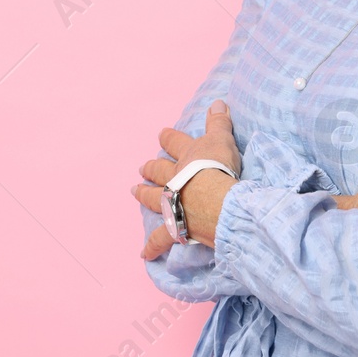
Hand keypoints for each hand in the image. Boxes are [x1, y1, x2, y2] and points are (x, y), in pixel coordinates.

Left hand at [132, 100, 241, 259]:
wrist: (215, 200)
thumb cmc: (220, 167)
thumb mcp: (222, 140)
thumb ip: (219, 122)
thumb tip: (217, 102)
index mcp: (188, 157)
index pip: (175, 143)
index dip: (169, 138)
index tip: (161, 134)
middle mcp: (174, 178)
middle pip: (158, 171)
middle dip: (150, 168)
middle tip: (142, 168)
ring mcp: (172, 202)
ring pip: (153, 197)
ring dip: (143, 194)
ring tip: (134, 192)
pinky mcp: (175, 226)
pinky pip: (161, 239)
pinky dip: (152, 247)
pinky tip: (144, 254)